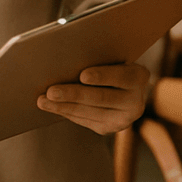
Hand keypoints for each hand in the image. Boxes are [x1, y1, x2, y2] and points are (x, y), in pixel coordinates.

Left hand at [36, 63, 150, 135]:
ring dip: (63, 106)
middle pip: (101, 98)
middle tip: (51, 91)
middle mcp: (135, 101)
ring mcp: (124, 118)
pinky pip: (84, 120)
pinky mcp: (109, 128)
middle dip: (74, 94)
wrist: (119, 86)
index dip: (102, 76)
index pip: (122, 76)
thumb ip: (96, 56)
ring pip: (89, 112)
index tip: (83, 75)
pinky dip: (65, 112)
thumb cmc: (106, 62)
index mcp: (138, 77)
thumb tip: (65, 53)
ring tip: (42, 101)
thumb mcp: (108, 56)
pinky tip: (50, 106)